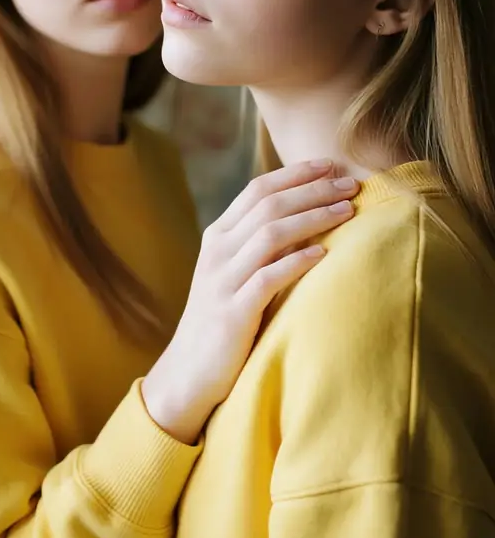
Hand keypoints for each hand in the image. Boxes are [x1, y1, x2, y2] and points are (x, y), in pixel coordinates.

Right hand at [142, 160, 358, 443]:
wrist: (188, 372)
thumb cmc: (222, 320)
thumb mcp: (234, 273)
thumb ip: (259, 245)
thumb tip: (307, 216)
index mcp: (218, 236)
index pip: (258, 189)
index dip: (296, 173)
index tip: (330, 164)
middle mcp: (218, 251)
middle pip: (269, 205)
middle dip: (312, 189)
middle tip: (349, 183)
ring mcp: (223, 280)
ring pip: (271, 234)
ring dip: (312, 218)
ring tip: (346, 211)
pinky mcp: (233, 312)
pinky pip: (268, 278)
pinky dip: (297, 262)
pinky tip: (323, 255)